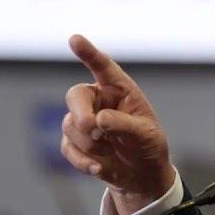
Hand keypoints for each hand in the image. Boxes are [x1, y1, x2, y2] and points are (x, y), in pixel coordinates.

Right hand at [61, 34, 174, 214]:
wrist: (141, 175)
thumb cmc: (147, 147)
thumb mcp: (145, 135)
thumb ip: (123, 125)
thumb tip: (98, 120)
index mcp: (119, 90)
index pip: (102, 67)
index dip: (88, 53)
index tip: (75, 39)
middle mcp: (98, 100)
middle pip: (75, 96)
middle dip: (82, 115)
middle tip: (95, 131)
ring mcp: (83, 120)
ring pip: (70, 126)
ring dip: (90, 144)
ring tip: (110, 151)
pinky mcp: (75, 142)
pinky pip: (67, 148)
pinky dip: (82, 161)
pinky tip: (98, 168)